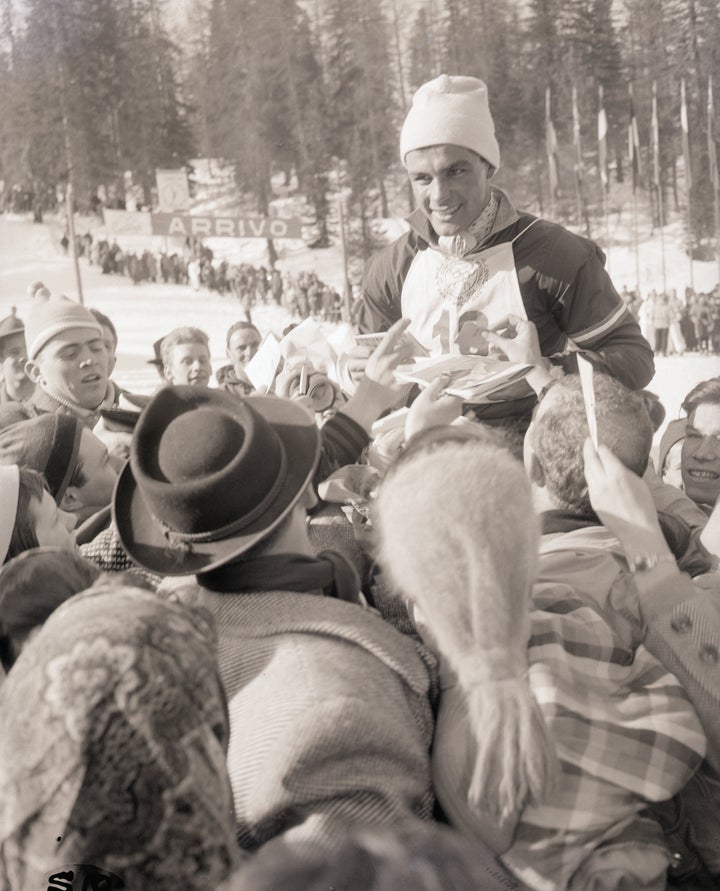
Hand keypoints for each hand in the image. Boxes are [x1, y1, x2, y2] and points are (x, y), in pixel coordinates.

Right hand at [339, 320, 414, 431]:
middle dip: (410, 350)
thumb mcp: (372, 365)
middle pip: (407, 348)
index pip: (391, 335)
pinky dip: (413, 375)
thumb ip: (383, 355)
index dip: (400, 325)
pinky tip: (407, 377)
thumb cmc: (369, 383)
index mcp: (378, 355)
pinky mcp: (402, 382)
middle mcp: (387, 361)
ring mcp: (395, 372)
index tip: (408, 319)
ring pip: (412, 360)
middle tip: (409, 354)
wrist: (366, 401)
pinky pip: (413, 374)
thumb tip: (397, 348)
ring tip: (405, 368)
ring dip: (411, 362)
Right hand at [405, 375, 462, 440]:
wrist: (417, 440)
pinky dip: (436, 404)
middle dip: (439, 388)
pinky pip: (443, 408)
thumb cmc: (421, 418)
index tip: (440, 376)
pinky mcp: (447, 422)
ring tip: (422, 392)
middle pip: (451, 393)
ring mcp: (452, 417)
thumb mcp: (426, 396)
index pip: (458, 385)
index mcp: (455, 402)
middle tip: (425, 385)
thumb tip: (445, 377)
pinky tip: (425, 402)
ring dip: (436, 395)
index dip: (449, 380)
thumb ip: (437, 384)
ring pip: (446, 400)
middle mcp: (457, 409)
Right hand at [486, 315, 543, 366]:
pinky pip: (510, 339)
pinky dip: (503, 343)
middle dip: (498, 333)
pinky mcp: (522, 342)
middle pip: (508, 326)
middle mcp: (526, 329)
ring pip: (508, 333)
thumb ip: (495, 338)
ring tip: (491, 346)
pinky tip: (496, 349)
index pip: (509, 318)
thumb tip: (484, 333)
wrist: (534, 371)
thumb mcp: (508, 347)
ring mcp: (525, 336)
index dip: (498, 324)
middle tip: (488, 337)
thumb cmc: (525, 358)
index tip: (489, 330)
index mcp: (526, 326)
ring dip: (499, 339)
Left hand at [583, 439, 670, 557]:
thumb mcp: (640, 483)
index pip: (604, 454)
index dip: (601, 447)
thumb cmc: (644, 506)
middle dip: (588, 448)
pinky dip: (590, 475)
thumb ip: (626, 470)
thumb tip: (618, 461)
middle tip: (588, 441)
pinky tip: (593, 472)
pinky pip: (590, 484)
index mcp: (618, 475)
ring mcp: (597, 493)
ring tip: (589, 455)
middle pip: (591, 460)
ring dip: (588, 461)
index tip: (599, 442)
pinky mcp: (594, 502)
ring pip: (588, 472)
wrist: (637, 530)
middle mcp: (604, 482)